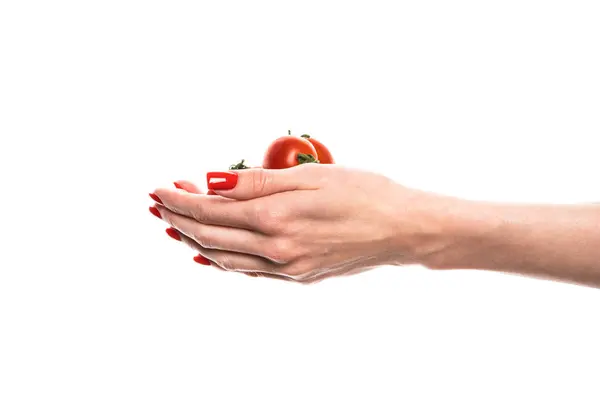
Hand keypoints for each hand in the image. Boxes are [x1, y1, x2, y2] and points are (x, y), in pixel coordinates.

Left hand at [150, 164, 448, 282]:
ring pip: (226, 258)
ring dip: (195, 241)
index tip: (158, 189)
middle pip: (211, 237)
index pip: (210, 211)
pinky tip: (212, 252)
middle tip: (157, 205)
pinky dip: (223, 259)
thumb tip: (211, 181)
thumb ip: (257, 182)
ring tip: (174, 226)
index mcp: (277, 219)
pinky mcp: (298, 276)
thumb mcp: (312, 175)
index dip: (180, 200)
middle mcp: (276, 249)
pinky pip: (249, 270)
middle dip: (179, 220)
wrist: (404, 229)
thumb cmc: (366, 193)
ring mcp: (287, 268)